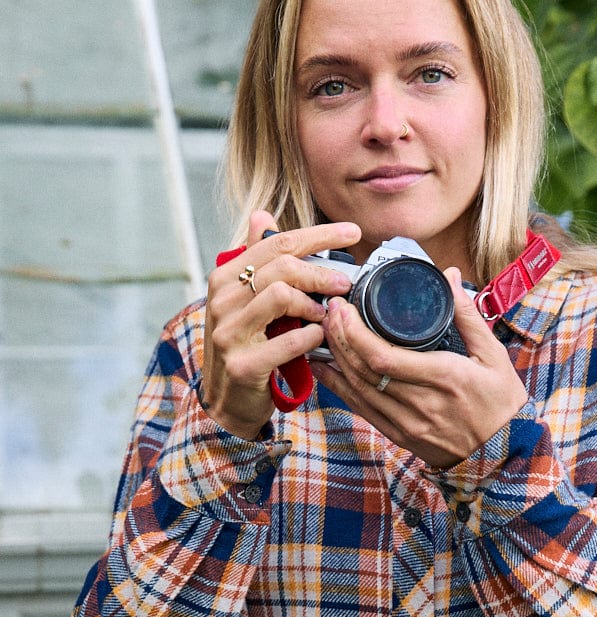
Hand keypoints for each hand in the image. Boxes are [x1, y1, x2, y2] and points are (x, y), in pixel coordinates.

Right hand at [201, 211, 361, 438]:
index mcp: (225, 278)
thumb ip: (257, 261)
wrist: (226, 401)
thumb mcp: (246, 301)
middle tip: (346, 283)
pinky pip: (287, 341)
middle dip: (321, 271)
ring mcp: (229, 332)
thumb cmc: (246, 345)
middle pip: (281, 266)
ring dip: (314, 303)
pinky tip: (319, 338)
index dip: (318, 234)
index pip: (275, 242)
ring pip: (281, 295)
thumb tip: (261, 215)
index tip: (353, 233)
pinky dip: (310, 337)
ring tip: (327, 314)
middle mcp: (222, 300)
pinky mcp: (243, 365)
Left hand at [313, 269, 528, 467]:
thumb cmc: (501, 404)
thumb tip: (451, 277)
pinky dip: (340, 388)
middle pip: (364, 369)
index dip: (354, 332)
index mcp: (443, 376)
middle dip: (339, 337)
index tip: (344, 308)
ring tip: (325, 332)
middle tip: (330, 312)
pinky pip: (362, 410)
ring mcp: (407, 423)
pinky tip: (327, 369)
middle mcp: (420, 402)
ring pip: (358, 389)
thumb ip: (468, 315)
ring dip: (336, 359)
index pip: (383, 356)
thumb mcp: (494, 356)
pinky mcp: (400, 436)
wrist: (503, 454)